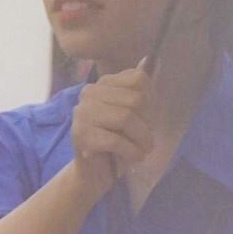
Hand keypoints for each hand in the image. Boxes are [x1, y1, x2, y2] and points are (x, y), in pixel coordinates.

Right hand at [69, 64, 153, 196]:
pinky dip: (132, 152)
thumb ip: (141, 90)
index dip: (150, 101)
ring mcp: (82, 113)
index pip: (139, 79)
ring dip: (142, 141)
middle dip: (147, 124)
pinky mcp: (81, 135)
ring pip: (126, 118)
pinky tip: (132, 158)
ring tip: (141, 151)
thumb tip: (152, 60)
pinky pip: (116, 140)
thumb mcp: (133, 114)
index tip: (145, 119)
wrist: (93, 173)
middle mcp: (89, 93)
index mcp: (102, 84)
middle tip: (144, 140)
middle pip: (135, 100)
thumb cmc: (117, 143)